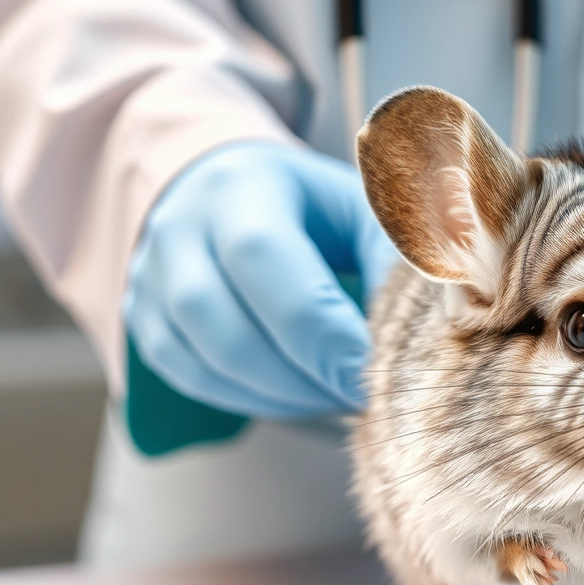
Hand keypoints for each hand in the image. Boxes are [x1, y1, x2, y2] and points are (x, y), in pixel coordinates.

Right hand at [124, 140, 395, 419]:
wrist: (235, 191)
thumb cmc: (318, 208)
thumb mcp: (366, 207)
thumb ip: (397, 254)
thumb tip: (440, 318)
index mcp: (242, 184)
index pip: (262, 257)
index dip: (317, 327)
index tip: (370, 370)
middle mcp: (180, 226)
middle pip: (221, 319)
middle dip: (299, 373)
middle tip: (361, 396)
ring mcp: (149, 275)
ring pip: (200, 358)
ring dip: (277, 395)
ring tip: (335, 397)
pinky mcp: (142, 318)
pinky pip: (189, 377)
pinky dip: (249, 399)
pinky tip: (297, 395)